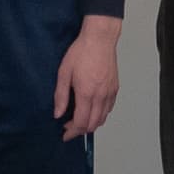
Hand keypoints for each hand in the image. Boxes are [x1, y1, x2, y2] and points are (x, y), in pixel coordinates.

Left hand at [54, 13, 123, 139]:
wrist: (100, 39)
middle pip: (93, 124)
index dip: (72, 132)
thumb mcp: (64, 73)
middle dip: (80, 130)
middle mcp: (100, 96)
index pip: (81, 123)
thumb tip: (58, 113)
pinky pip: (109, 108)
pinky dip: (100, 114)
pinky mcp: (115, 88)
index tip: (65, 134)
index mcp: (86, 93)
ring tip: (80, 119)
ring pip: (102, 118)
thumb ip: (61, 96)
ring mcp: (110, 92)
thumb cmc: (82, 51)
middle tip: (70, 127)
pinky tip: (92, 109)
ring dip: (91, 123)